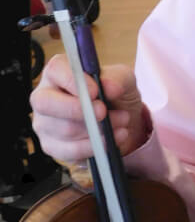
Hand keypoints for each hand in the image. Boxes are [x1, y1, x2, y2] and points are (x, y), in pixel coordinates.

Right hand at [30, 56, 148, 162]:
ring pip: (63, 129)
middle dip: (77, 109)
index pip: (55, 70)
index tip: (95, 91)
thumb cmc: (115, 95)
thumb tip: (110, 87)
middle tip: (103, 112)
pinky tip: (111, 140)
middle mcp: (46, 96)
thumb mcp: (123, 79)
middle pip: (45, 103)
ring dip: (97, 129)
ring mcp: (45, 123)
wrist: (122, 121)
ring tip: (120, 122)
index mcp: (59, 73)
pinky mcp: (52, 146)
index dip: (72, 81)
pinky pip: (69, 151)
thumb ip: (117, 78)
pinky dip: (94, 146)